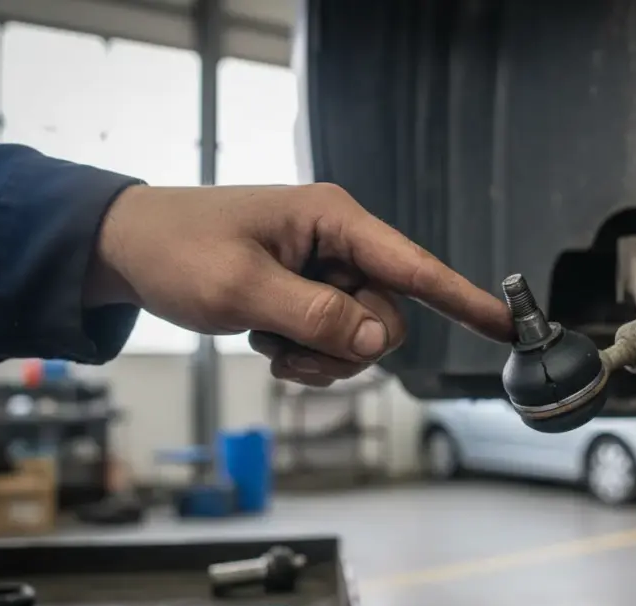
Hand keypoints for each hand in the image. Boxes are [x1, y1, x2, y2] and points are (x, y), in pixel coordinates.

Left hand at [85, 182, 512, 385]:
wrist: (127, 250)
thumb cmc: (178, 251)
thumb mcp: (242, 287)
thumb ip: (317, 316)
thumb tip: (380, 343)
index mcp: (334, 220)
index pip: (414, 265)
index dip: (464, 297)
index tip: (508, 324)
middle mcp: (340, 244)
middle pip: (387, 315)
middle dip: (345, 345)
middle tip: (287, 346)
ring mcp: (326, 271)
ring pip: (361, 337)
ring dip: (320, 356)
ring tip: (268, 341)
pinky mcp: (310, 295)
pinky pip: (335, 342)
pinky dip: (306, 356)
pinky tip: (267, 340)